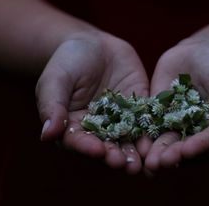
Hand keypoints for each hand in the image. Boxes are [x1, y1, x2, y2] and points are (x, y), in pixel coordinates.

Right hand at [36, 32, 149, 173]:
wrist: (93, 44)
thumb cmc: (67, 61)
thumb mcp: (55, 80)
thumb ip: (52, 106)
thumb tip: (47, 135)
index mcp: (73, 127)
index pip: (80, 142)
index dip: (88, 148)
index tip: (98, 151)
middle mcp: (98, 130)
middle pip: (107, 147)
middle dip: (116, 156)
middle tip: (125, 164)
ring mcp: (121, 120)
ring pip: (129, 140)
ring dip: (136, 152)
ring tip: (144, 161)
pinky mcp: (139, 109)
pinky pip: (147, 121)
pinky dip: (154, 131)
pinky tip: (162, 140)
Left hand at [145, 38, 208, 169]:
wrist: (200, 51)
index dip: (200, 146)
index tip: (187, 150)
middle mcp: (197, 134)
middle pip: (186, 148)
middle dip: (173, 155)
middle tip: (159, 163)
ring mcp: (176, 126)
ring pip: (166, 142)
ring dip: (156, 153)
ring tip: (147, 162)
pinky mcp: (158, 116)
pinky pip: (149, 126)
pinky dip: (142, 136)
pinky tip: (135, 145)